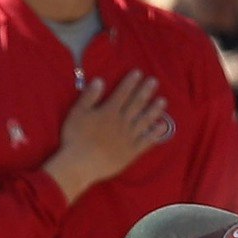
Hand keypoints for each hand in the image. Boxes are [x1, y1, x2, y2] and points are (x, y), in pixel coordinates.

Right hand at [43, 72, 169, 202]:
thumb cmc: (75, 138)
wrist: (80, 164)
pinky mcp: (131, 152)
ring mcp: (128, 137)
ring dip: (154, 110)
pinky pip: (146, 141)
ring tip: (163, 101)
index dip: (130, 83)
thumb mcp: (77, 113)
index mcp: (109, 112)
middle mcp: (122, 122)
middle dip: (146, 91)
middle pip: (136, 104)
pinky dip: (155, 133)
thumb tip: (100, 80)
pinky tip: (162, 126)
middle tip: (154, 81)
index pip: (122, 93)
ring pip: (144, 120)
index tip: (139, 73)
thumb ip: (89, 97)